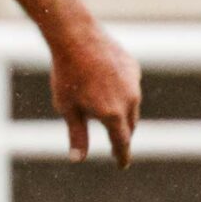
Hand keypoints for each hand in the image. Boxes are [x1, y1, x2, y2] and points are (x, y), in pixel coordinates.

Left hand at [49, 22, 139, 166]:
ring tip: (112, 118)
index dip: (122, 155)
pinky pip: (130, 86)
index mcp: (113, 114)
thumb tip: (78, 158)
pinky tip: (110, 89)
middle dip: (123, 136)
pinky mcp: (133, 68)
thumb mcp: (67, 108)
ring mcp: (134, 83)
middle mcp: (129, 100)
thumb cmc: (66, 74)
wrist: (76, 37)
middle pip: (129, 126)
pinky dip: (123, 93)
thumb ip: (77, 134)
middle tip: (117, 145)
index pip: (122, 142)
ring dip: (124, 114)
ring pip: (132, 106)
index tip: (122, 164)